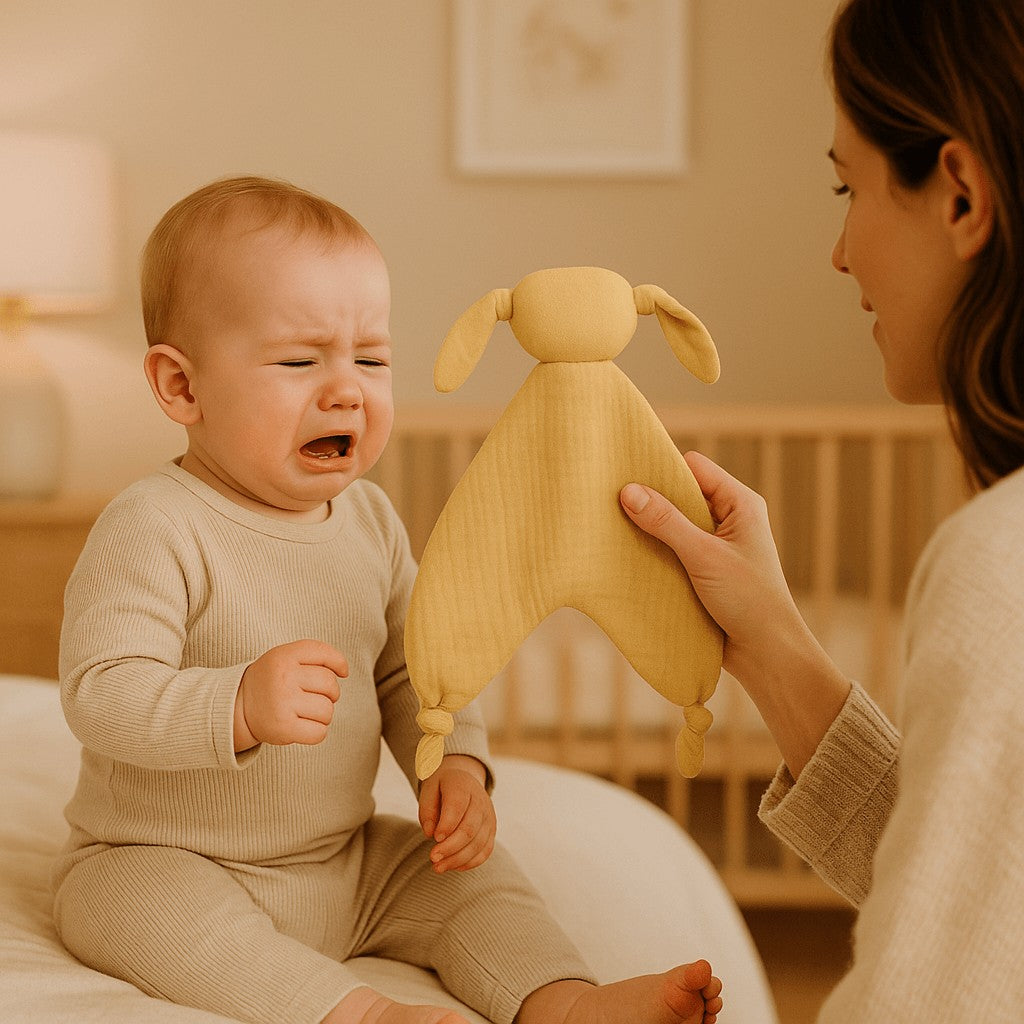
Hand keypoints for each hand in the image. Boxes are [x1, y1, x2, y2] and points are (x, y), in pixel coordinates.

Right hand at [234, 639, 348, 750]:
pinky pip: (319, 732)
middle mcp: (284, 678)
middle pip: (330, 684)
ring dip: (323, 714)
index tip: (342, 672)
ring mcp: (283, 703)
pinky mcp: (283, 728)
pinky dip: (317, 732)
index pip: (325, 653)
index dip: (339, 663)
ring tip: (305, 712)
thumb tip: (345, 671)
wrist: (237, 706)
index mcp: (284, 656)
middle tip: (312, 696)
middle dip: (330, 693)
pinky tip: (303, 726)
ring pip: (327, 710)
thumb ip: (315, 655)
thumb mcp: (286, 657)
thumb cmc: (272, 680)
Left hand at [418, 755, 495, 873]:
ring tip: (438, 867)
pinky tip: (454, 867)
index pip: (457, 807)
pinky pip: (485, 851)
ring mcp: (489, 816)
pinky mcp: (492, 830)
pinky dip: (470, 862)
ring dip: (458, 859)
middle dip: (450, 847)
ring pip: (478, 843)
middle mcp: (480, 801)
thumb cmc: (442, 788)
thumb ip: (427, 810)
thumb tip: (430, 833)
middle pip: (469, 829)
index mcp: (462, 785)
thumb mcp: (429, 790)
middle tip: (433, 858)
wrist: (463, 780)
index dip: (447, 825)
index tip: (434, 838)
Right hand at [620, 451, 850, 776]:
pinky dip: (654, 551)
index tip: (627, 473)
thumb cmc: (749, 600)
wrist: (767, 655)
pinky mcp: (703, 569)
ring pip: (673, 523)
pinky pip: (672, 549)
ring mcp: (715, 544)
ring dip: (650, 529)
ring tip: (616, 529)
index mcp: (740, 503)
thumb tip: (628, 491)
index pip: (694, 467)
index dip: (662, 467)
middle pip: (681, 493)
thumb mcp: (703, 556)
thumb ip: (666, 522)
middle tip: (613, 501)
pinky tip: (630, 555)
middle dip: (651, 499)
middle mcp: (728, 518)